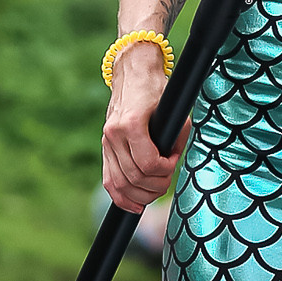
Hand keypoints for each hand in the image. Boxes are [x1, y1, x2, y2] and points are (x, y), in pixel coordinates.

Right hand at [103, 47, 183, 208]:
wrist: (132, 73)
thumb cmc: (156, 89)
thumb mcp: (173, 108)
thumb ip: (176, 136)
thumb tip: (173, 159)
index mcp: (131, 124)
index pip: (149, 164)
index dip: (166, 169)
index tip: (174, 160)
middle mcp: (114, 134)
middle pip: (135, 177)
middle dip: (156, 185)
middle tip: (168, 178)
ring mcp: (106, 142)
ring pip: (121, 184)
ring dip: (142, 195)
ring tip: (157, 190)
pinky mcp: (105, 148)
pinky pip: (109, 180)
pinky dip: (121, 197)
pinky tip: (134, 206)